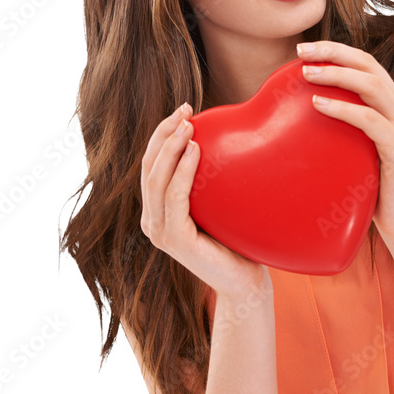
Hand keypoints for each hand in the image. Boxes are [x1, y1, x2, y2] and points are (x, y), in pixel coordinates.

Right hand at [140, 103, 270, 299]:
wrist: (245, 283)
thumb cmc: (236, 243)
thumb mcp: (218, 205)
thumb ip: (210, 180)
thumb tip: (223, 138)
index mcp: (157, 211)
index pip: (151, 164)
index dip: (162, 134)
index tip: (185, 110)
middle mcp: (151, 221)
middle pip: (148, 167)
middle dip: (163, 133)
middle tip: (184, 110)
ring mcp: (159, 232)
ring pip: (156, 180)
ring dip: (170, 148)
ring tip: (187, 126)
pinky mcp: (174, 240)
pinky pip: (174, 198)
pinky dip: (182, 172)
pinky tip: (195, 150)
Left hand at [298, 41, 393, 237]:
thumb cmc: (373, 182)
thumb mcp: (354, 145)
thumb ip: (341, 124)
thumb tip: (298, 111)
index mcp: (390, 101)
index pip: (364, 62)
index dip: (336, 50)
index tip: (304, 49)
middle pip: (368, 65)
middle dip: (333, 53)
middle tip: (301, 52)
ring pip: (371, 86)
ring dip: (337, 75)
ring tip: (308, 73)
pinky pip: (370, 121)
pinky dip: (344, 109)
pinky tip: (318, 105)